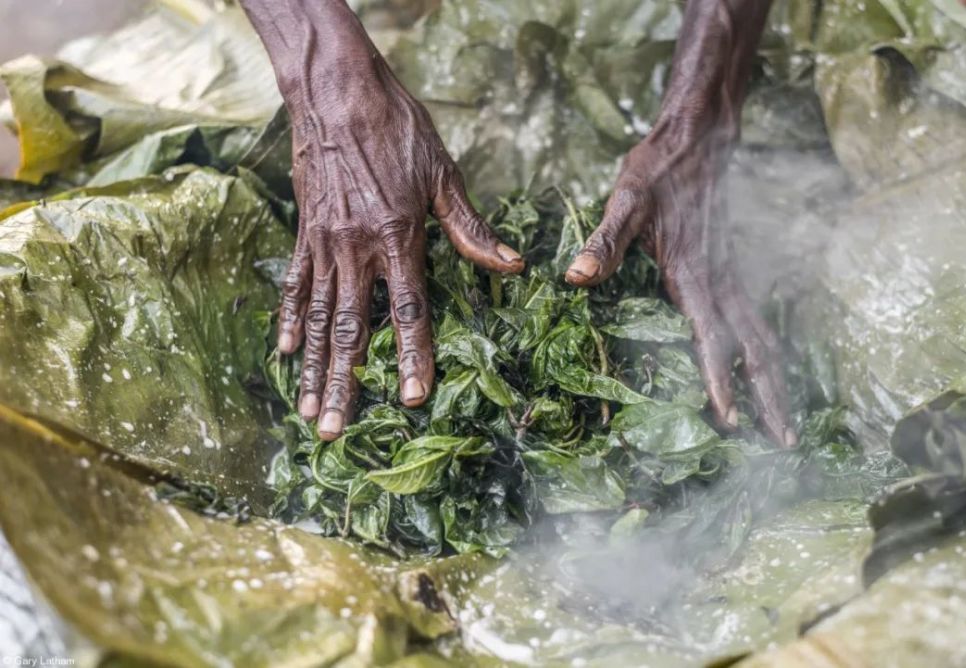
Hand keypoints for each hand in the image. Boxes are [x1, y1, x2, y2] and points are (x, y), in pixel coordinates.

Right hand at [270, 37, 522, 440]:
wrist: (337, 90)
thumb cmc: (397, 128)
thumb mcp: (444, 175)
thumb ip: (472, 228)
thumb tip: (511, 265)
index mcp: (399, 237)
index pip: (409, 310)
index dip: (413, 356)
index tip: (412, 398)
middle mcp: (357, 248)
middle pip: (351, 329)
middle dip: (344, 383)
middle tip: (334, 430)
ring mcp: (325, 243)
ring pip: (317, 317)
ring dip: (312, 367)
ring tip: (308, 409)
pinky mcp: (305, 231)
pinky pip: (294, 284)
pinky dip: (288, 320)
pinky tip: (283, 353)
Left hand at [565, 124, 793, 447]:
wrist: (698, 138)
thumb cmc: (657, 172)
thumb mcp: (624, 202)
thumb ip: (605, 242)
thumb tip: (577, 278)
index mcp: (693, 274)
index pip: (711, 336)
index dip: (718, 378)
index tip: (726, 417)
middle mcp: (720, 281)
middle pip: (754, 348)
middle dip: (768, 397)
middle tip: (783, 442)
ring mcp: (733, 276)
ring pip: (763, 338)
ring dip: (776, 382)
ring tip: (785, 424)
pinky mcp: (733, 270)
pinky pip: (757, 321)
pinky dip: (767, 356)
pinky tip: (767, 375)